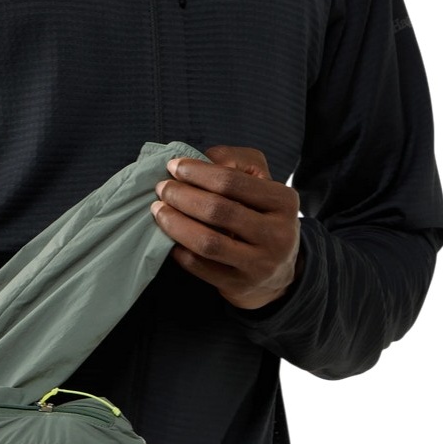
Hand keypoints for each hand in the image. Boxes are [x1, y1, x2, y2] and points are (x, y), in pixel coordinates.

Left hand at [151, 145, 301, 309]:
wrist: (276, 270)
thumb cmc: (260, 215)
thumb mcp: (259, 182)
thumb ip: (235, 160)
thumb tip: (202, 157)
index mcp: (284, 201)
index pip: (232, 181)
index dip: (197, 172)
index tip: (173, 167)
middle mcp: (277, 234)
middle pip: (217, 211)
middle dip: (182, 196)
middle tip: (161, 189)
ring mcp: (260, 264)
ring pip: (207, 242)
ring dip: (175, 224)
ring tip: (158, 211)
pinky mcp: (240, 285)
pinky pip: (199, 266)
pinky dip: (179, 250)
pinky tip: (169, 238)